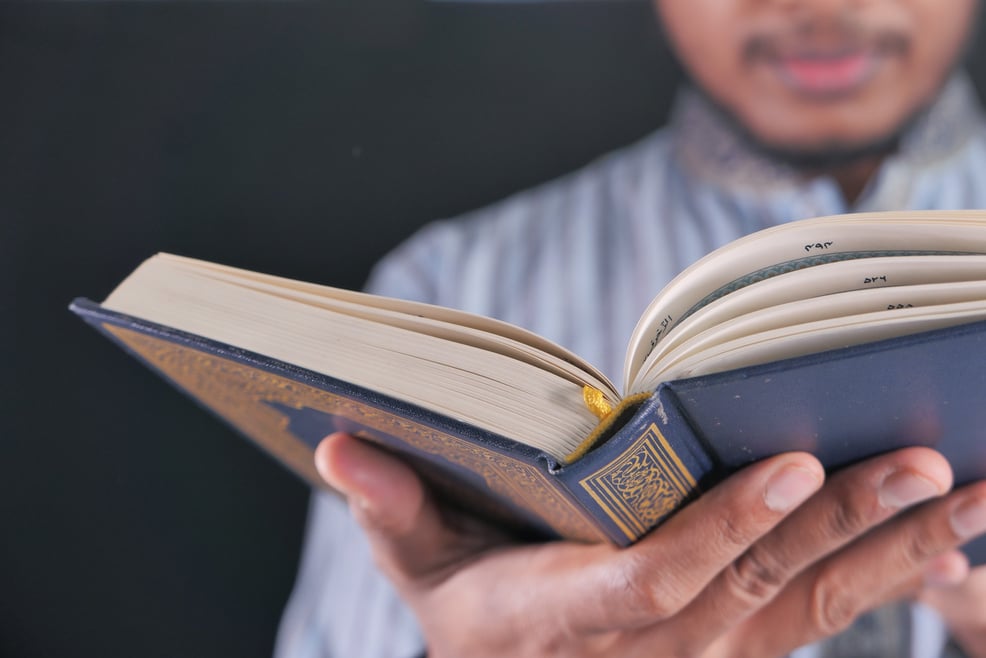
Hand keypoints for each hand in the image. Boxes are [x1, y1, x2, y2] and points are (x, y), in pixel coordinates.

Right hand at [316, 432, 985, 657]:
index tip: (792, 463)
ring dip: (892, 547)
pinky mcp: (740, 648)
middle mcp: (652, 646)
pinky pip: (823, 615)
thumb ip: (388, 504)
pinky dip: (889, 576)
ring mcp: (707, 655)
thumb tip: (337, 443)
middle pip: (759, 587)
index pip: (660, 579)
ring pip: (809, 604)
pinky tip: (947, 534)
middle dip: (843, 523)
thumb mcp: (415, 560)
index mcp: (569, 615)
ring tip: (968, 488)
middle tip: (923, 458)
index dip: (726, 527)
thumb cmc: (462, 609)